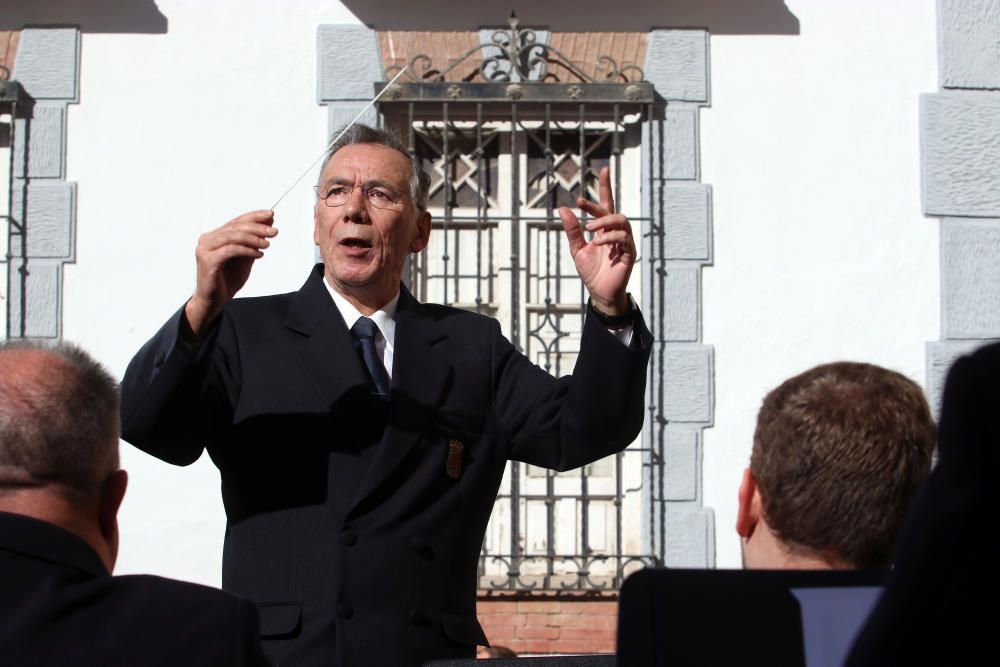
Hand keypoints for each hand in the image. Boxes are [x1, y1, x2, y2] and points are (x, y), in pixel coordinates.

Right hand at [184, 210, 276, 336]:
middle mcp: (208, 239)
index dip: (254, 216)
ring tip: (268, 244)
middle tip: (274, 231)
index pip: (236, 221)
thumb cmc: (228, 279)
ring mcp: (205, 249)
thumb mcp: (245, 257)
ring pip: (233, 236)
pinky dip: (247, 250)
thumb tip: (268, 224)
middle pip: (235, 227)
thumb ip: (253, 242)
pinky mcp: (208, 260)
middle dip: (257, 227)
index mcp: (215, 236)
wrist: (215, 300)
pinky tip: (259, 254)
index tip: (270, 214)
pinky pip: (231, 250)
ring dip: (253, 238)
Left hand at [558, 167, 635, 314]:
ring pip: (621, 220)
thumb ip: (572, 230)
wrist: (599, 293)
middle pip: (612, 210)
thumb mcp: (576, 249)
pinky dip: (610, 237)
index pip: (607, 203)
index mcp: (604, 229)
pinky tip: (598, 243)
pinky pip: (624, 238)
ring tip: (589, 228)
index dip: (606, 186)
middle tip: (580, 203)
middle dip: (597, 204)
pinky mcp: (629, 254)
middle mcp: (615, 233)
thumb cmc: (591, 272)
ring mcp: (624, 243)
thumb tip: (562, 209)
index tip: (602, 170)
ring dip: (604, 220)